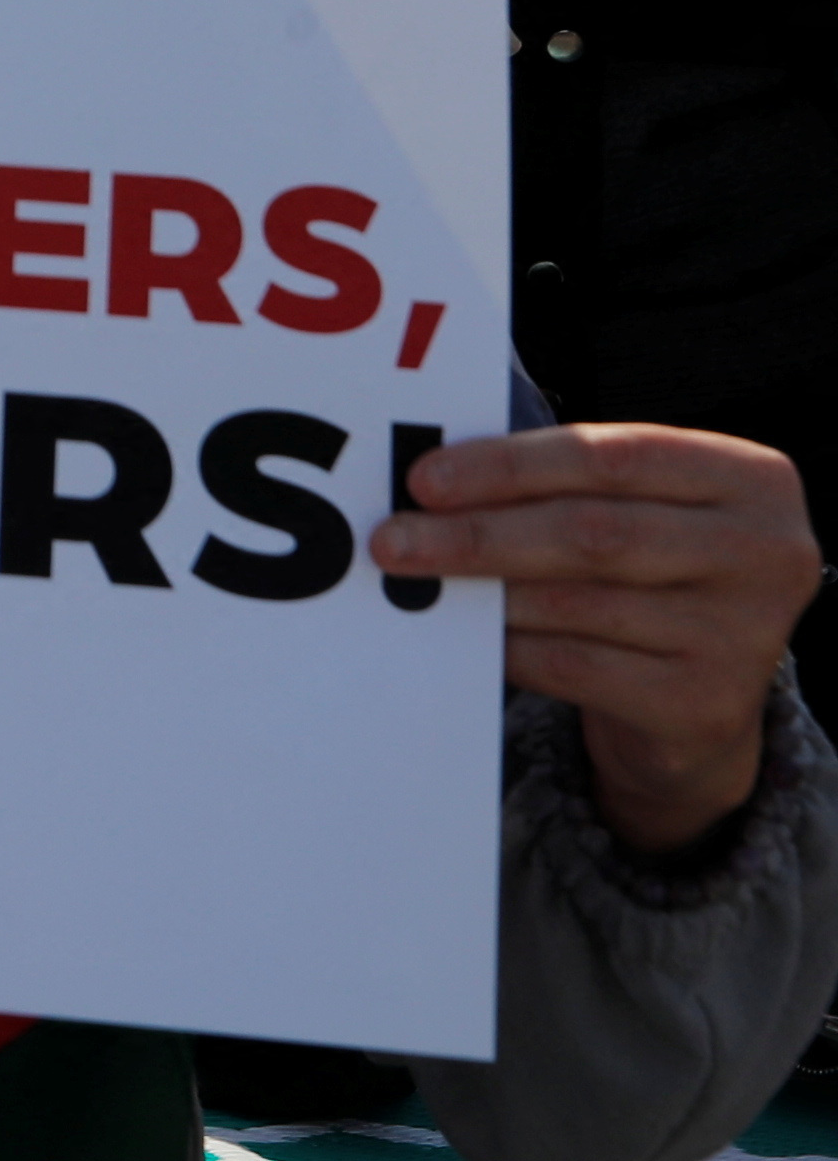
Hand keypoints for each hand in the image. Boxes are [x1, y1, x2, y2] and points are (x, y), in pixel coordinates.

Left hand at [376, 422, 818, 858]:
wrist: (702, 701)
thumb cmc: (650, 574)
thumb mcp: (640, 511)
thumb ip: (566, 484)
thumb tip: (432, 481)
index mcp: (753, 480)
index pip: (611, 456)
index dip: (509, 466)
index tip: (423, 480)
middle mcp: (768, 553)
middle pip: (592, 532)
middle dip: (478, 533)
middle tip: (392, 538)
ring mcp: (746, 635)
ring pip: (578, 602)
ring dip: (483, 592)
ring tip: (416, 581)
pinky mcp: (706, 704)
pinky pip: (576, 666)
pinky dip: (512, 647)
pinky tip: (471, 636)